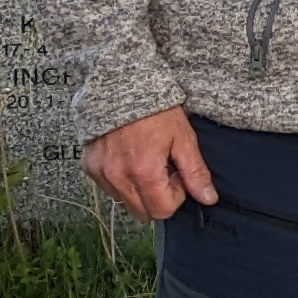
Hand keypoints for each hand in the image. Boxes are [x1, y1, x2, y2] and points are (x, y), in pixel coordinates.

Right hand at [82, 105, 217, 224]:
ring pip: (124, 202)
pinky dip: (121, 180)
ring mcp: (100, 172)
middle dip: (158, 197)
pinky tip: (129, 158)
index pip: (162, 210)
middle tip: (163, 169)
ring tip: (147, 161)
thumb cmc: (156, 111)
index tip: (177, 175)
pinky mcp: (88, 166)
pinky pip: (108, 188)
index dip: (176, 197)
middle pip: (142, 212)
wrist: (122, 86)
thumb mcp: (183, 139)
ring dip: (139, 190)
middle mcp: (117, 177)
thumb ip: (195, 172)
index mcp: (143, 172)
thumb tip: (208, 199)